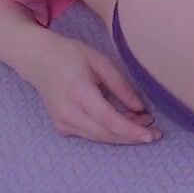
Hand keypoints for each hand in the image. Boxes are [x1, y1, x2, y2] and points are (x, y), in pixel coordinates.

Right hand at [20, 33, 162, 145]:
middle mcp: (68, 113)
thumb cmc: (70, 55)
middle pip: (106, 134)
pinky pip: (91, 134)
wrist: (38, 60)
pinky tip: (124, 121)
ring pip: (99, 137)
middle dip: (132, 135)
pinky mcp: (62, 128)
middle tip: (155, 130)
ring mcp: (62, 123)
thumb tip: (140, 108)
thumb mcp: (100, 61)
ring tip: (143, 122)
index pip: (109, 120)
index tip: (151, 135)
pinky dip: (109, 132)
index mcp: (79, 93)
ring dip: (123, 134)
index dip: (132, 130)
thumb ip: (121, 85)